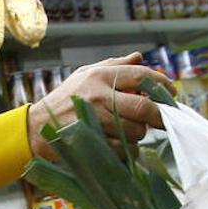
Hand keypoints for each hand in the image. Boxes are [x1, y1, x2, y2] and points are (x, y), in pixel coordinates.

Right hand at [27, 53, 174, 159]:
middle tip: (166, 120)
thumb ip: (114, 66)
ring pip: (135, 131)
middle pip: (143, 108)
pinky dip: (128, 151)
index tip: (172, 94)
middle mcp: (98, 96)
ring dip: (139, 134)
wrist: (35, 128)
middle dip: (159, 116)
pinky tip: (121, 146)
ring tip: (129, 131)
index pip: (140, 77)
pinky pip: (124, 150)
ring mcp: (95, 121)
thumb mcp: (85, 75)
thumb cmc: (64, 100)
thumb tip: (139, 57)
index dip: (162, 85)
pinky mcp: (92, 143)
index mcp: (99, 76)